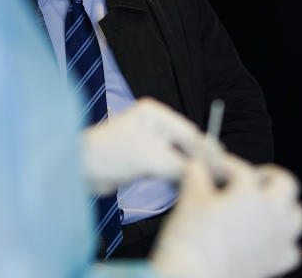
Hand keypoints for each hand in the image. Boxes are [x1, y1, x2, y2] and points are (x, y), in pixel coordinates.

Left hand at [80, 97, 207, 194]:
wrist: (78, 170)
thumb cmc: (111, 155)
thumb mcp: (151, 160)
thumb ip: (180, 166)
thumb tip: (204, 174)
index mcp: (154, 114)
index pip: (189, 132)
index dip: (206, 152)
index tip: (223, 168)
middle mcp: (152, 124)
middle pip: (185, 145)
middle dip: (198, 163)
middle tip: (217, 180)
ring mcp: (147, 142)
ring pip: (176, 158)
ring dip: (187, 172)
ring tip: (203, 187)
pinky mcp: (141, 159)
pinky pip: (165, 168)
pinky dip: (174, 177)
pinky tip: (184, 188)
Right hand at [150, 158, 301, 277]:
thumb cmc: (192, 242)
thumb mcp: (190, 197)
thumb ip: (197, 172)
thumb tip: (199, 164)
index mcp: (251, 194)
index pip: (241, 168)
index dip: (224, 164)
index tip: (212, 167)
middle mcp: (271, 214)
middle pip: (285, 183)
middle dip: (267, 177)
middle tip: (249, 178)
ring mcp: (277, 240)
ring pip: (297, 214)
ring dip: (283, 206)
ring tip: (262, 205)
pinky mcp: (275, 263)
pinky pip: (291, 248)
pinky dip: (282, 240)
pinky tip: (264, 238)